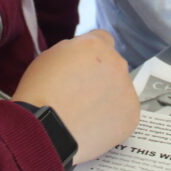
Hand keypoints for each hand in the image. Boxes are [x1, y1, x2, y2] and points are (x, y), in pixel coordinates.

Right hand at [13, 30, 139, 164]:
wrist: (45, 130)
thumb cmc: (39, 93)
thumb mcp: (49, 56)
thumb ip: (72, 50)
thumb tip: (81, 57)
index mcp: (95, 46)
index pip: (103, 39)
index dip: (91, 53)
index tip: (83, 67)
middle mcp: (116, 63)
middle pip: (113, 65)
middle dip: (101, 75)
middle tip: (80, 94)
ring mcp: (127, 90)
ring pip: (121, 89)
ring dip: (108, 96)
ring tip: (85, 114)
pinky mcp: (131, 115)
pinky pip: (124, 113)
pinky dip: (112, 119)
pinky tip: (93, 125)